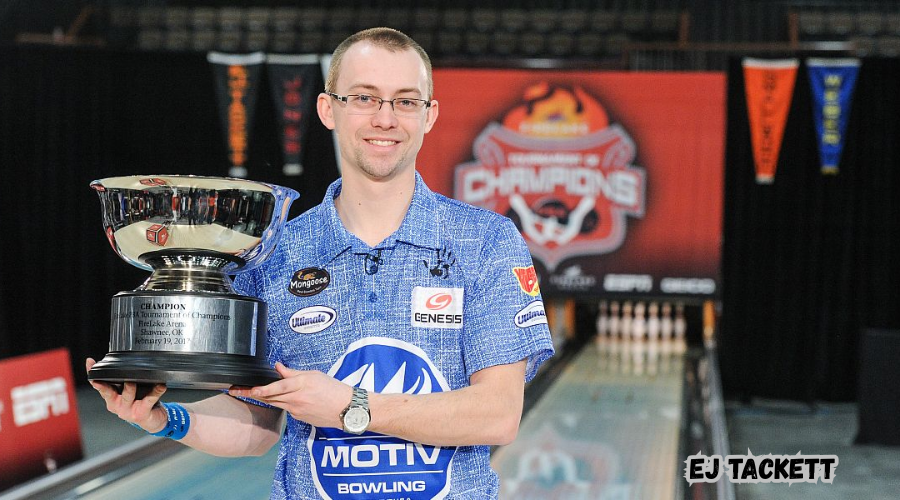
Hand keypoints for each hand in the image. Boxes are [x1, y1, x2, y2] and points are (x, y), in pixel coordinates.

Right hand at [85, 358, 167, 431]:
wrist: (152, 420)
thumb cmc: (139, 402)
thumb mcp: (127, 392)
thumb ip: (123, 380)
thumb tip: (121, 360)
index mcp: (111, 398)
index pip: (99, 385)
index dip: (93, 375)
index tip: (90, 363)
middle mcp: (116, 405)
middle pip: (108, 392)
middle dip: (105, 384)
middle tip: (108, 375)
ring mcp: (128, 411)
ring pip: (127, 394)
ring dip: (130, 387)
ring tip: (133, 380)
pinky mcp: (141, 413)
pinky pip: (149, 399)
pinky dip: (156, 391)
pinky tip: (161, 386)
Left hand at [228, 362, 352, 428]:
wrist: (346, 409)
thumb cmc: (333, 389)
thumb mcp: (314, 375)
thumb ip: (294, 373)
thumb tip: (278, 368)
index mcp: (301, 385)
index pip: (277, 387)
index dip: (262, 389)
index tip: (250, 389)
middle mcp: (296, 399)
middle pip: (269, 397)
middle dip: (251, 394)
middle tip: (234, 391)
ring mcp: (296, 411)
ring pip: (274, 403)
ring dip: (262, 398)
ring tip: (246, 393)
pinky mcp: (299, 418)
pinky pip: (285, 409)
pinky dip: (280, 402)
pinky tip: (279, 398)